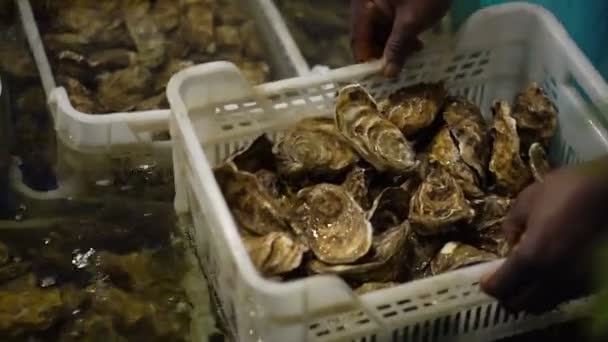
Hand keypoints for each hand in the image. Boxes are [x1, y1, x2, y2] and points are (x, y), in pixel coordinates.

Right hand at [351, 0, 449, 76]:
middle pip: (367, 38)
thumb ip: (398, 47)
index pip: (359, 43)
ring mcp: (376, 2)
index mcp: (364, 8)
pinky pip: (387, 23)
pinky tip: (414, 40)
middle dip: (383, 54)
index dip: (369, 63)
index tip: (385, 76)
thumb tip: (388, 73)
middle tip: (403, 66)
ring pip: (378, 32)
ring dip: (392, 46)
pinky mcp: (389, 2)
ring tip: (413, 52)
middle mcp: (365, 6)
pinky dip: (398, 34)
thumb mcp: (412, 21)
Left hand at [481, 167, 607, 313]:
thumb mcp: (527, 201)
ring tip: (523, 282)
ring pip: (543, 305)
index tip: (485, 280)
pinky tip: (548, 277)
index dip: (489, 286)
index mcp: (532, 257)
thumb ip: (511, 226)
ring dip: (528, 297)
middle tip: (502, 283)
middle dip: (506, 296)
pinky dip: (549, 293)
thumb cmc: (567, 190)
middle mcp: (552, 277)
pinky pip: (563, 297)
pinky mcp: (591, 282)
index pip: (502, 287)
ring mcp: (574, 283)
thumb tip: (510, 244)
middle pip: (521, 304)